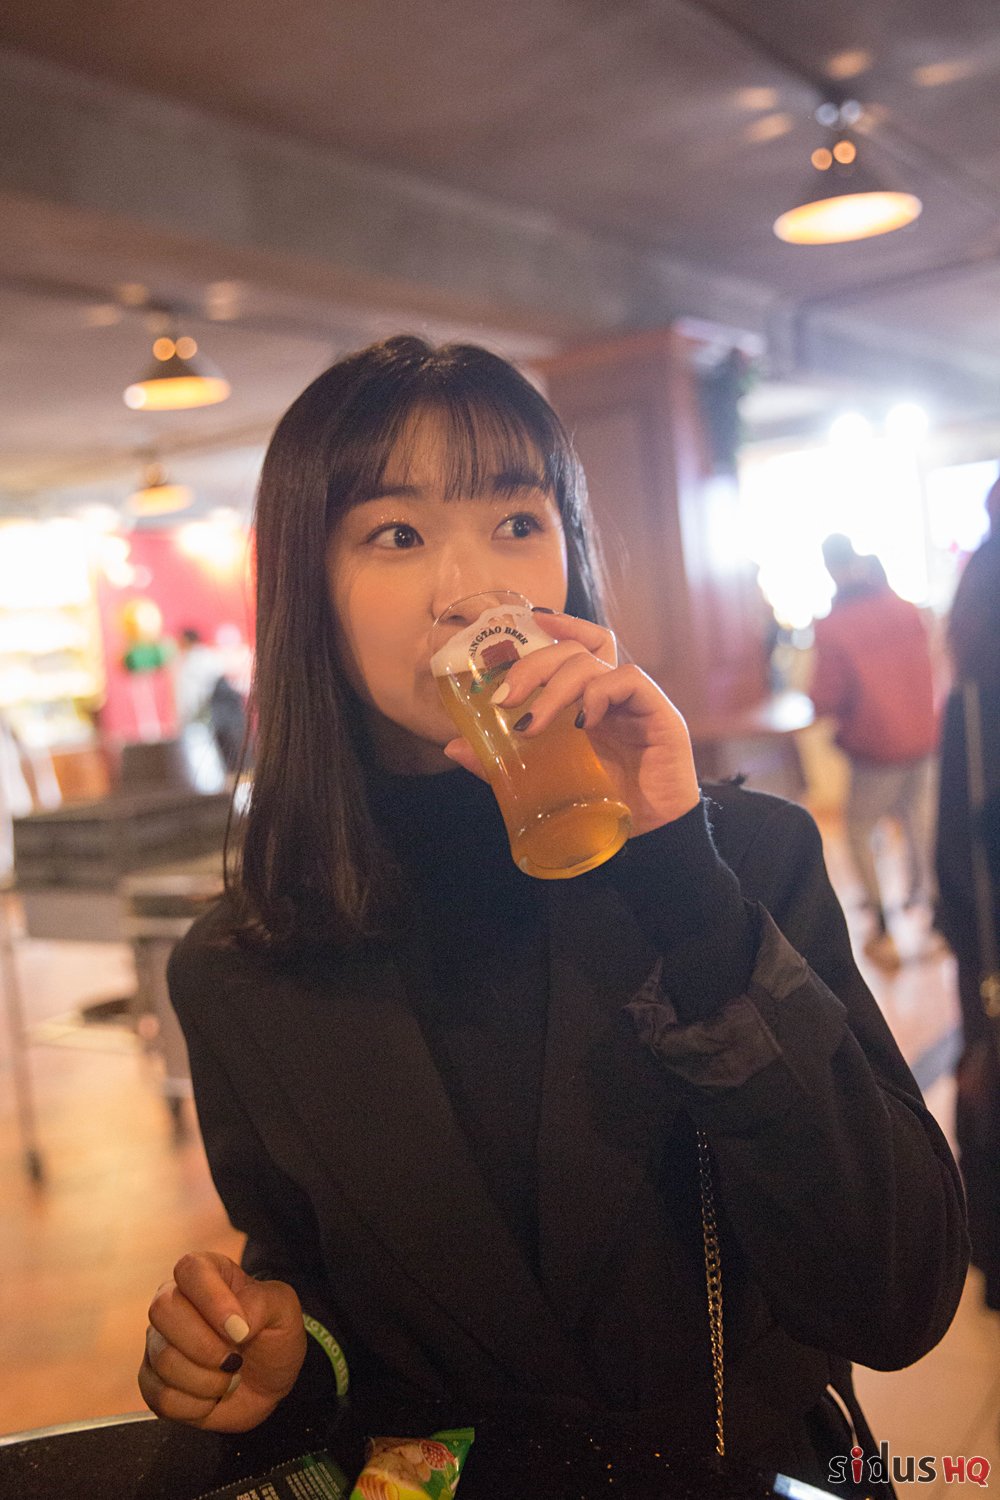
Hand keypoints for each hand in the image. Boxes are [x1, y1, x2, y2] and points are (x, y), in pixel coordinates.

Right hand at [138, 1251, 306, 1431]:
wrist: (267, 1384)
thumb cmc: (273, 1337)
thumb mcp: (284, 1311)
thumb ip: (263, 1304)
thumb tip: (236, 1323)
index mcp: (207, 1273)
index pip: (190, 1269)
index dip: (213, 1301)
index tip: (240, 1331)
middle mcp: (174, 1301)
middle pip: (163, 1311)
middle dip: (205, 1346)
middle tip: (234, 1359)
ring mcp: (159, 1342)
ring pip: (164, 1360)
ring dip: (208, 1381)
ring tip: (229, 1377)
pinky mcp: (152, 1381)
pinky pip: (161, 1398)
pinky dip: (196, 1406)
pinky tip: (213, 1397)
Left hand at [443, 610, 699, 834]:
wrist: (650, 841)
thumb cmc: (602, 808)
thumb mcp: (545, 780)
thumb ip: (504, 761)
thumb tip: (454, 745)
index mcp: (588, 702)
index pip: (575, 646)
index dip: (554, 627)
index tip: (523, 624)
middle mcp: (612, 695)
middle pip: (574, 650)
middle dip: (533, 666)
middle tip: (504, 698)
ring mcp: (636, 701)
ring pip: (593, 662)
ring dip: (555, 687)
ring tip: (532, 725)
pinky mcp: (660, 713)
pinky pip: (628, 680)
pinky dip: (598, 692)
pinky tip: (582, 721)